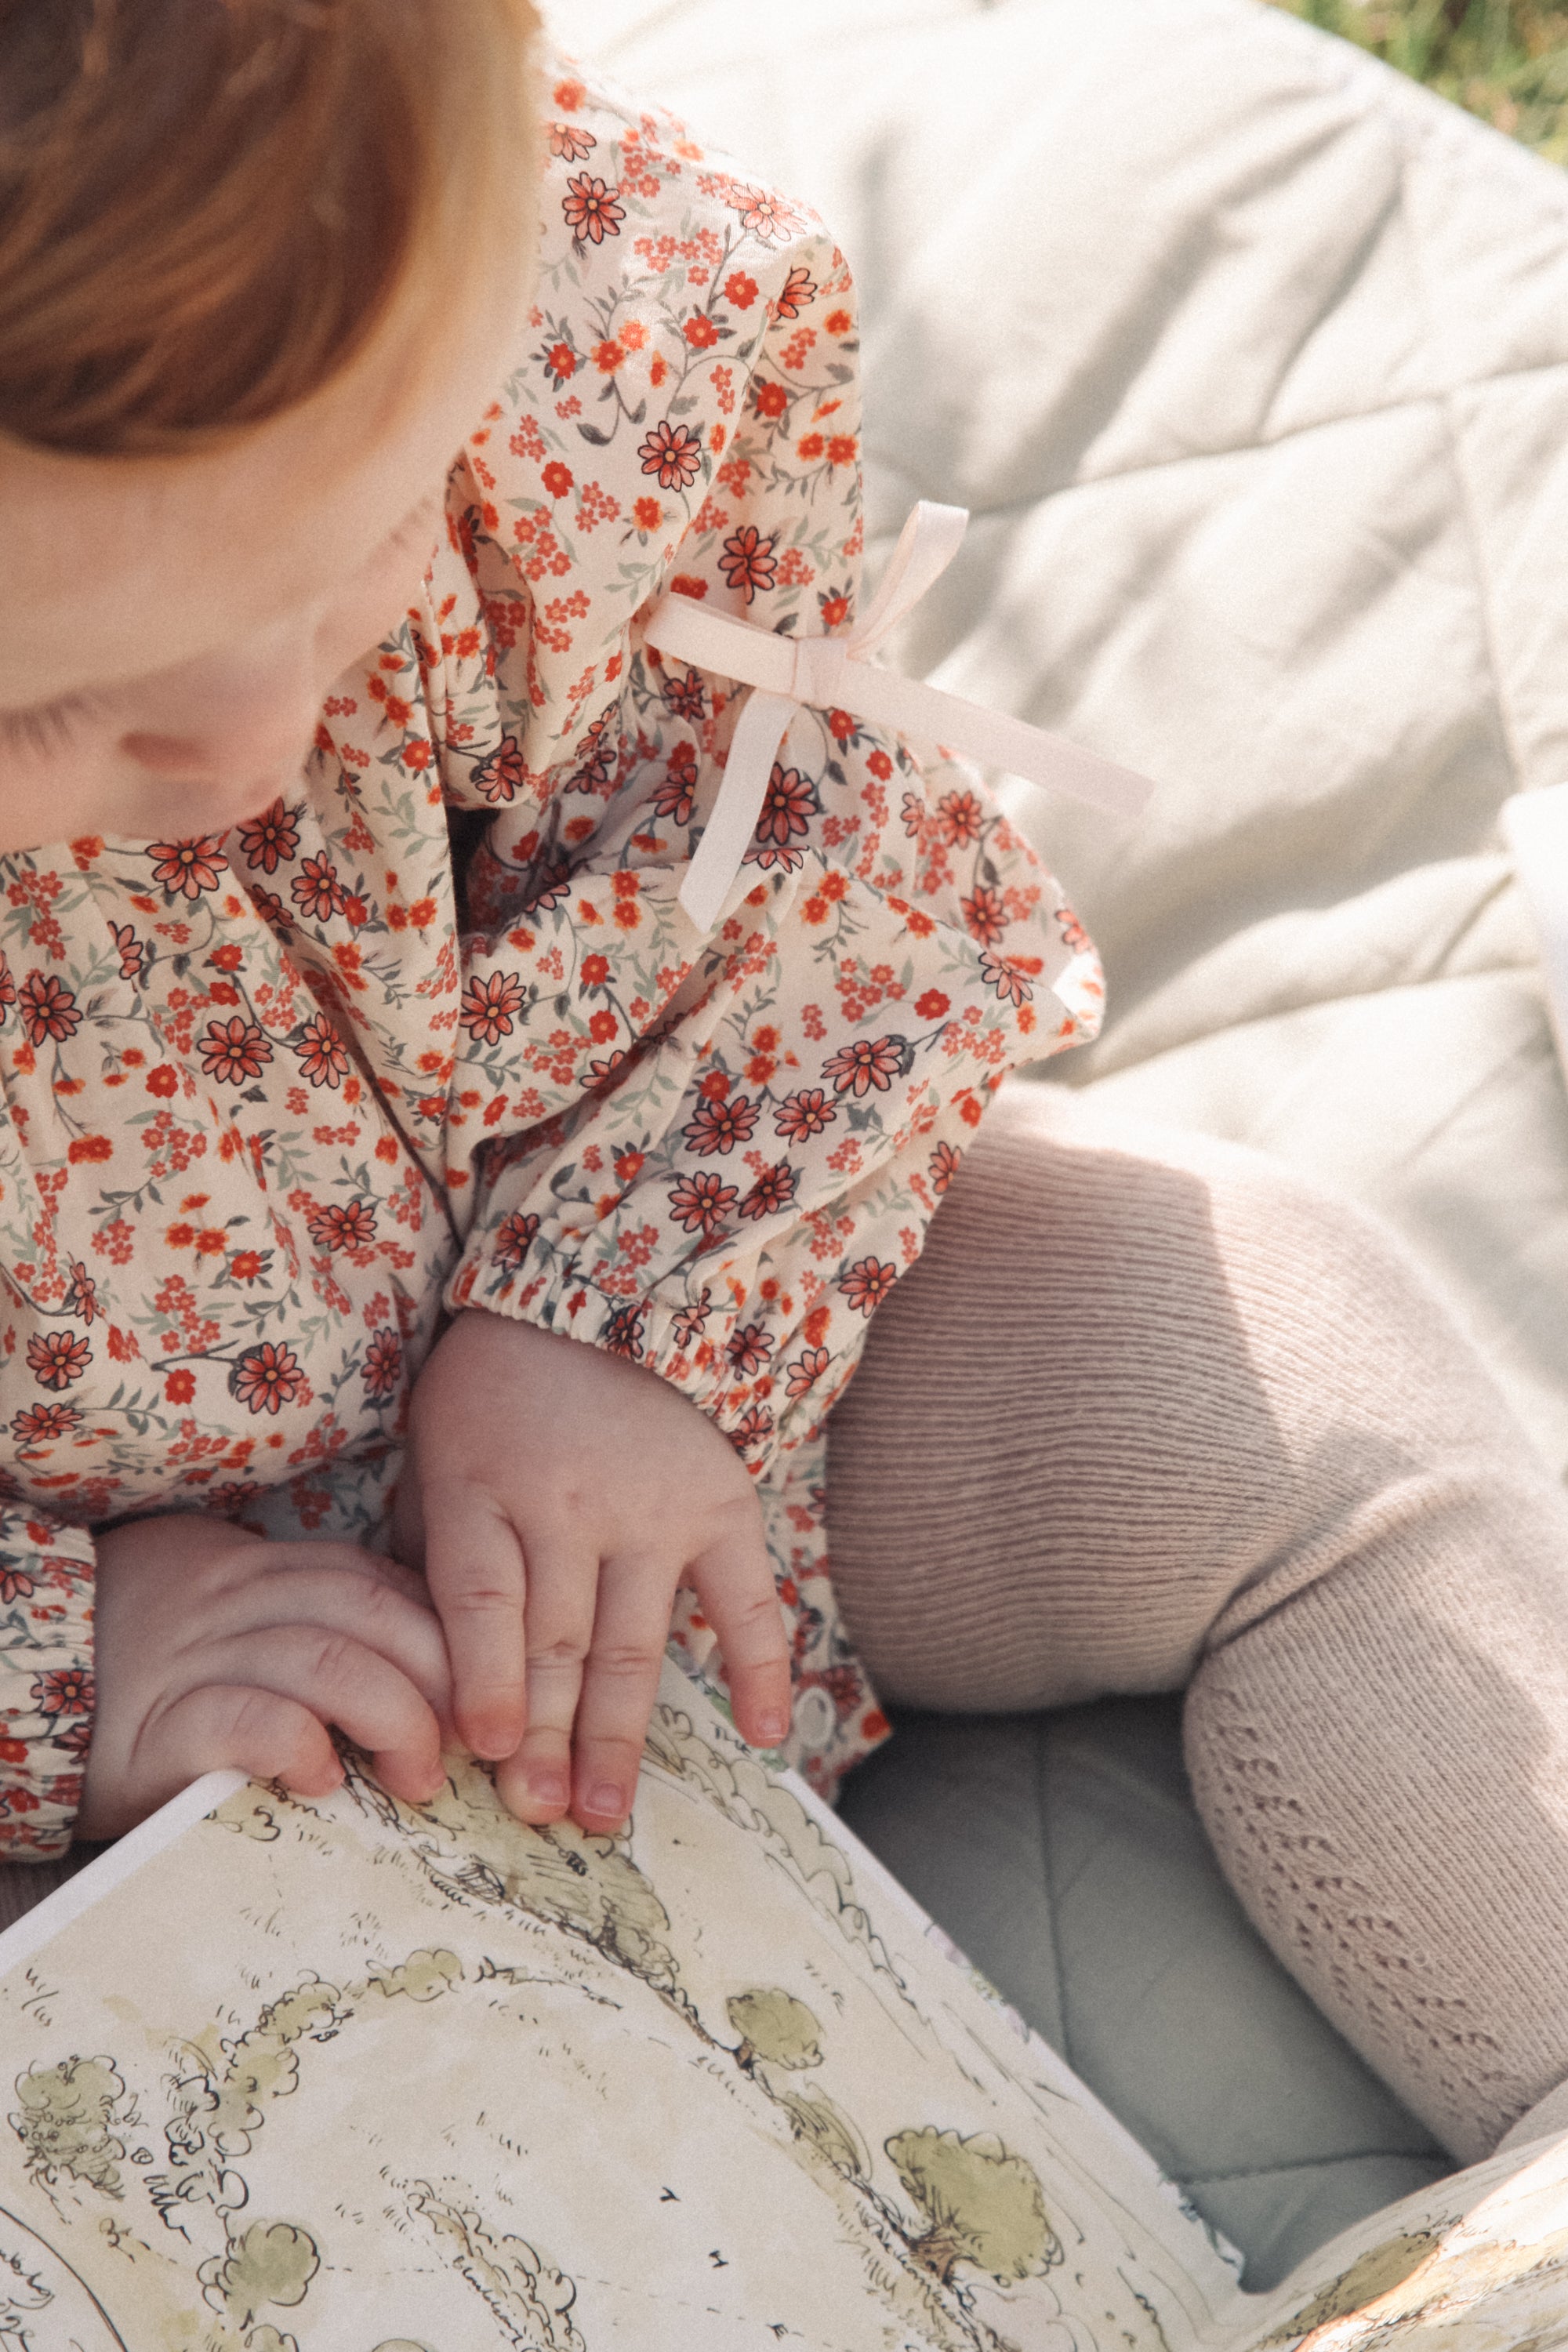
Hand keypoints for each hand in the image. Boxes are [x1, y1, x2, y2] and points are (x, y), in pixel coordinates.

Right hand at [78, 1515, 453, 1839]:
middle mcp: (232, 1600)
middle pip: (367, 1613)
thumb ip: (296, 1612)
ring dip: (394, 1718)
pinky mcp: (162, 1725)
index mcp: (253, 1568)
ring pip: (326, 1660)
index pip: (373, 1578)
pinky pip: (250, 1721)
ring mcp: (197, 1658)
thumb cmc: (133, 1660)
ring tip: (417, 1775)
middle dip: (438, 1675)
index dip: (439, 1631)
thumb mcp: (217, 1610)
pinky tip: (326, 1780)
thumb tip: (403, 1654)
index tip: (479, 1685)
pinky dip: (303, 1746)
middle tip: (466, 1742)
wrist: (16, 1683)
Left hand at [393, 1310, 791, 1833]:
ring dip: (618, 1734)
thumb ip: (429, 1546)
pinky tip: (760, 1739)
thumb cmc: (498, 1387)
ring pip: (632, 1640)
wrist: (610, 1288)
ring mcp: (652, 1508)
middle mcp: (570, 1501)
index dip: (485, 1677)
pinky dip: (758, 1669)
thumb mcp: (436, 1446)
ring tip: (605, 1812)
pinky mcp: (720, 1505)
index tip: (488, 1749)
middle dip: (546, 1736)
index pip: (483, 1597)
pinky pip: (748, 1599)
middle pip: (556, 1638)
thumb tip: (418, 1668)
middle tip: (540, 1814)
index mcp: (483, 1481)